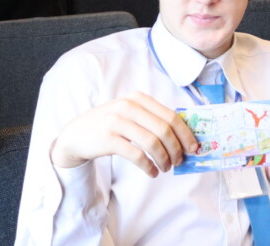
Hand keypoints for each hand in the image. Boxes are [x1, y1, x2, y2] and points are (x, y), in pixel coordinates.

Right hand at [49, 92, 198, 175]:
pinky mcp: (108, 138)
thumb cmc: (110, 125)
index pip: (171, 116)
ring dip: (163, 159)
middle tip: (179, 162)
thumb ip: (152, 120)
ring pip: (152, 143)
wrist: (76, 134)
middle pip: (164, 130)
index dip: (186, 134)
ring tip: (165, 168)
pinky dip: (148, 166)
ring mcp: (116, 121)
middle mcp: (128, 106)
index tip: (194, 148)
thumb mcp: (130, 114)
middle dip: (176, 149)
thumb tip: (183, 137)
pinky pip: (136, 155)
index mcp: (138, 98)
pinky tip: (152, 172)